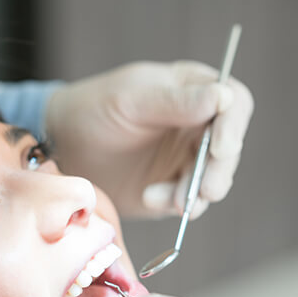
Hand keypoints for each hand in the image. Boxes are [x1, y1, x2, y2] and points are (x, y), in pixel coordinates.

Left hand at [46, 61, 253, 218]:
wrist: (64, 147)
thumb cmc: (93, 110)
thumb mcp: (130, 100)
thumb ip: (175, 101)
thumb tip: (223, 97)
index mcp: (191, 92)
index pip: (232, 104)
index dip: (233, 126)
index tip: (220, 148)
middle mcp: (194, 127)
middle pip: (227, 149)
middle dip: (218, 171)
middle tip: (205, 191)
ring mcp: (183, 160)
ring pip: (211, 179)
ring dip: (196, 193)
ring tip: (170, 201)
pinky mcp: (169, 187)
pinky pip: (185, 200)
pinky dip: (174, 204)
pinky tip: (149, 197)